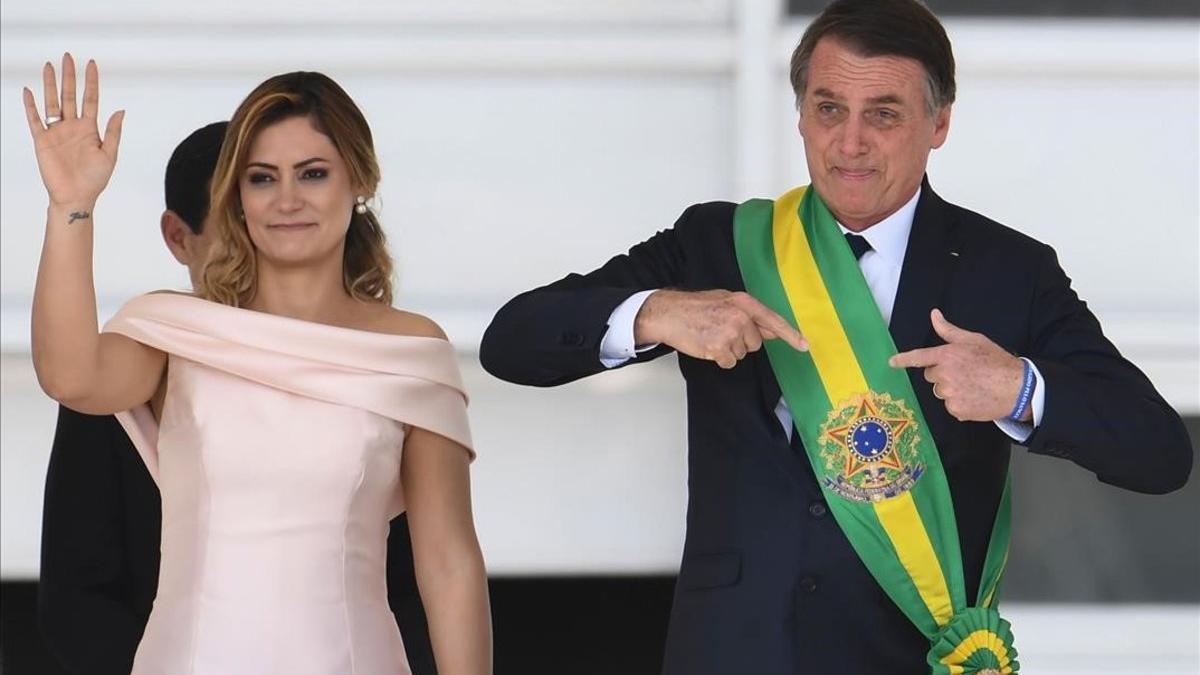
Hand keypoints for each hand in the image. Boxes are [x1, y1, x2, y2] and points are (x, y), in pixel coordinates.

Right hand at [22, 53, 123, 208]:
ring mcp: (57, 132)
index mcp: (90, 129)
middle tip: (68, 57)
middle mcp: (72, 126)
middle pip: (70, 95)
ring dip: (50, 84)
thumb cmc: (95, 180)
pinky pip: (35, 119)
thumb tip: (120, 110)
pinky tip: (29, 91)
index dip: (91, 82)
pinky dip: (31, 106)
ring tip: (49, 66)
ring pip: (52, 102)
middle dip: (69, 76)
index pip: (91, 99)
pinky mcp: (42, 140)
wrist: (76, 197)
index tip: (92, 64)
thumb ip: (113, 132)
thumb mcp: (110, 155)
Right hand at [634, 289, 807, 368]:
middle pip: (756, 342)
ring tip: (711, 335)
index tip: (804, 346)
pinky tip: (707, 345)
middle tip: (720, 330)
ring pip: (742, 353)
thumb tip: (770, 330)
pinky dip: (719, 358)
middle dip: (741, 341)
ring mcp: (731, 332)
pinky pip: (729, 362)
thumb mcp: (725, 300)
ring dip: (728, 349)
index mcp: (744, 302)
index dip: (790, 335)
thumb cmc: (694, 307)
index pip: (773, 320)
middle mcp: (741, 316)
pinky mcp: (719, 348)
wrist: (668, 313)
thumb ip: (748, 314)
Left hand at [889, 309, 1025, 421]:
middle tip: (964, 373)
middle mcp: (944, 375)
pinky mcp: (956, 409)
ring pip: (940, 391)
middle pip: (931, 376)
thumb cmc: (996, 361)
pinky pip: (950, 406)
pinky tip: (975, 397)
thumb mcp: (973, 340)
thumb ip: (949, 330)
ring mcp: (949, 393)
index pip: (918, 357)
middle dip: (942, 374)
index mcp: (947, 355)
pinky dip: (959, 403)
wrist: (1017, 387)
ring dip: (950, 389)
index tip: (891, 362)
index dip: (903, 360)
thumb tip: (934, 314)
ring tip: (972, 385)